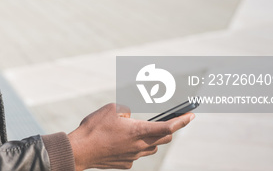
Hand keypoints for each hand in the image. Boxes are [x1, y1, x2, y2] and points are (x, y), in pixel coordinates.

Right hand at [67, 103, 193, 169]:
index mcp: (139, 130)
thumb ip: (126, 110)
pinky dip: (135, 147)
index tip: (191, 115)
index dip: (182, 120)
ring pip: (151, 148)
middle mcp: (140, 146)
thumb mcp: (112, 108)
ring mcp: (134, 157)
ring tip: (139, 131)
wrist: (80, 150)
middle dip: (168, 130)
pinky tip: (121, 142)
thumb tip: (131, 117)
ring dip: (151, 139)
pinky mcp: (126, 164)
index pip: (167, 126)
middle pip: (164, 139)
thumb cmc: (94, 127)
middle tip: (167, 122)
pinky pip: (136, 154)